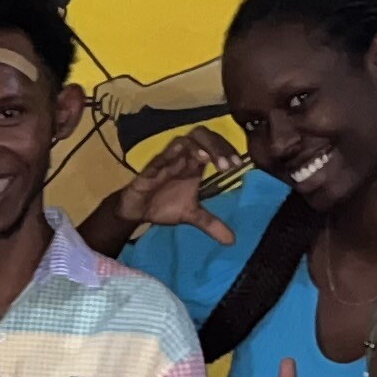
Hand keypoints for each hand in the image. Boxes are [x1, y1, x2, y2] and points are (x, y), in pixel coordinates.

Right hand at [115, 127, 241, 246]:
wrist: (137, 211)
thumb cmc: (164, 204)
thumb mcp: (192, 215)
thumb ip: (211, 223)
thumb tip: (232, 241)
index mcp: (195, 164)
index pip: (214, 145)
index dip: (227, 150)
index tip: (239, 165)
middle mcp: (183, 157)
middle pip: (202, 135)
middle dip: (218, 146)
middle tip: (229, 165)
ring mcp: (168, 161)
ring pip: (185, 141)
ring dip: (200, 148)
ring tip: (210, 161)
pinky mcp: (151, 168)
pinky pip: (162, 156)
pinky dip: (174, 153)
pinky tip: (185, 155)